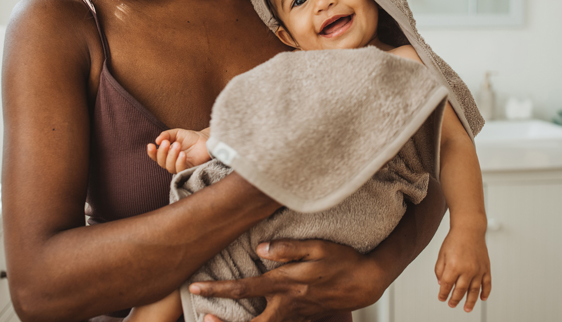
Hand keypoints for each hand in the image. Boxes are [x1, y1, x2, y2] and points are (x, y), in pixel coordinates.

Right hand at [147, 127, 210, 173]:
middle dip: (162, 152)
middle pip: (161, 162)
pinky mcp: (188, 169)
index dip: (152, 152)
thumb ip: (166, 135)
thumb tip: (157, 141)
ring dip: (171, 156)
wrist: (205, 139)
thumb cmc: (190, 137)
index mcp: (166, 154)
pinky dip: (180, 162)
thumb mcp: (176, 133)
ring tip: (177, 145)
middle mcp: (171, 162)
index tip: (151, 145)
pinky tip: (182, 154)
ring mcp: (179, 166)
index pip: (156, 156)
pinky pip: (180, 170)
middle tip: (167, 142)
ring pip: (169, 167)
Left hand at [188, 239, 384, 321]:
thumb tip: (260, 249)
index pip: (243, 288)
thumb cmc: (343, 260)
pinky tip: (251, 319)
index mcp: (285, 285)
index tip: (194, 287)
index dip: (217, 289)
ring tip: (215, 321)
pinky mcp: (302, 318)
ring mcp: (294, 315)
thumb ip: (288, 248)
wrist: (366, 282)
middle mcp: (286, 305)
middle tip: (202, 318)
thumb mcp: (318, 247)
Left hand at [435, 226, 491, 311]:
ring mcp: (478, 270)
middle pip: (460, 290)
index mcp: (453, 266)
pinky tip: (482, 298)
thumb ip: (440, 269)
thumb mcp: (442, 254)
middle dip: (455, 299)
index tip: (441, 298)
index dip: (443, 293)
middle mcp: (467, 270)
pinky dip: (485, 292)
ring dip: (470, 301)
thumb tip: (441, 283)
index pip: (446, 285)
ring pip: (474, 290)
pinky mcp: (486, 268)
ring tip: (467, 308)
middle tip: (452, 304)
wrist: (469, 229)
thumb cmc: (455, 240)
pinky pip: (487, 284)